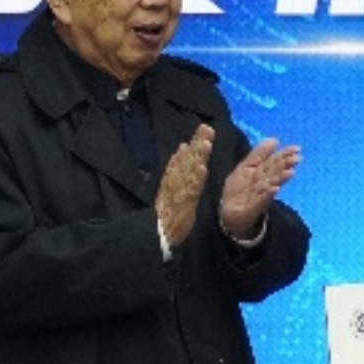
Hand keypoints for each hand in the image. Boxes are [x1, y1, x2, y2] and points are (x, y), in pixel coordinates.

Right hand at [155, 124, 213, 247]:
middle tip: (207, 127)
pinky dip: (196, 179)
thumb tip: (181, 151)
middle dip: (197, 143)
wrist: (156, 236)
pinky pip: (190, 190)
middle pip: (186, 160)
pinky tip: (202, 168)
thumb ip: (175, 172)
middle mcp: (174, 183)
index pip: (183, 158)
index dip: (193, 142)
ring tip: (207, 142)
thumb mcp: (170, 191)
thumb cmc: (167, 215)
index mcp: (172, 180)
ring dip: (197, 156)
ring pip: (189, 171)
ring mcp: (178, 193)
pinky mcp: (183, 205)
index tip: (202, 128)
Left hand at [220, 138, 301, 240]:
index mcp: (262, 173)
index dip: (285, 155)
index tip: (297, 148)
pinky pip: (261, 201)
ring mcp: (259, 196)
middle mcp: (263, 184)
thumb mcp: (245, 167)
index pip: (275, 162)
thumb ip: (259, 154)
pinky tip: (274, 189)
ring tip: (289, 173)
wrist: (228, 214)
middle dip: (285, 166)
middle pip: (275, 173)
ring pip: (271, 185)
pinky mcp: (253, 209)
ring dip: (280, 179)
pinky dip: (267, 195)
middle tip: (296, 159)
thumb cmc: (239, 190)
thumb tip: (274, 139)